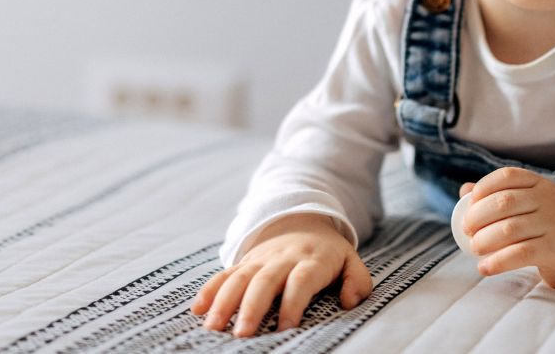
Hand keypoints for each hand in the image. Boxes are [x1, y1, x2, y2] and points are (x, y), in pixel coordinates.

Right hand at [189, 214, 372, 336]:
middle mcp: (283, 258)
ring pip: (240, 277)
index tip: (286, 326)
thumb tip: (347, 302)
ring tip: (213, 327)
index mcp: (312, 260)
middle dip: (252, 307)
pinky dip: (210, 289)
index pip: (302, 280)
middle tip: (242, 334)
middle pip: (265, 280)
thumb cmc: (329, 253)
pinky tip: (198, 309)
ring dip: (224, 301)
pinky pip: (225, 273)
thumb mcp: (351, 261)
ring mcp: (261, 258)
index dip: (294, 302)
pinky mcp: (245, 261)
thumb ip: (357, 282)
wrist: (304, 219)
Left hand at [459, 167, 554, 293]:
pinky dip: (497, 262)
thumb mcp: (532, 205)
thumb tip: (464, 191)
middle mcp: (549, 200)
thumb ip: (500, 196)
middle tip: (466, 231)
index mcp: (540, 185)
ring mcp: (554, 224)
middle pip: (504, 202)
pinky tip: (484, 268)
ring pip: (510, 229)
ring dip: (484, 240)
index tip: (470, 203)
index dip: (484, 187)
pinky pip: (520, 254)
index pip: (508, 176)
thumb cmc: (549, 225)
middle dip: (477, 216)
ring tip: (474, 249)